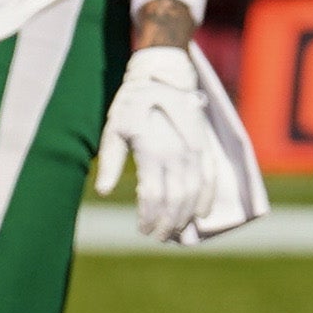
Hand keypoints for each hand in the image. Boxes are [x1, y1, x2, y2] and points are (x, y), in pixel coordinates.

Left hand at [94, 44, 215, 241]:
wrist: (163, 77)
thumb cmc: (132, 106)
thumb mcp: (113, 129)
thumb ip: (109, 161)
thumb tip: (102, 191)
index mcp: (153, 151)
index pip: (152, 197)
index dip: (148, 218)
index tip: (141, 229)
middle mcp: (177, 154)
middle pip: (175, 201)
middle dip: (167, 224)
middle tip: (157, 236)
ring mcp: (195, 151)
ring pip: (194, 194)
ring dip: (185, 217)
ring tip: (174, 229)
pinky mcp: (205, 148)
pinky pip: (210, 180)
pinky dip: (206, 199)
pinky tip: (200, 214)